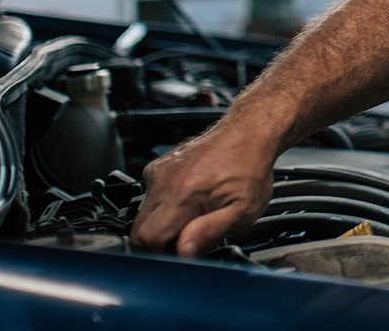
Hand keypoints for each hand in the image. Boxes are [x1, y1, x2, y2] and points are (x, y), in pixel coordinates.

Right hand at [128, 125, 275, 256]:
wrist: (248, 134)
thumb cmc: (250, 169)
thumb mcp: (242, 211)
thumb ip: (210, 233)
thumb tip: (183, 252)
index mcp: (182, 195)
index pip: (146, 240)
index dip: (160, 254)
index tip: (179, 254)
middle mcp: (163, 181)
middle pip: (138, 230)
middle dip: (160, 242)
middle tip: (190, 236)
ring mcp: (158, 172)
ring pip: (143, 214)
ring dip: (163, 223)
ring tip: (194, 214)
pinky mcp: (157, 167)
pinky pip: (149, 197)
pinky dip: (164, 207)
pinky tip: (190, 200)